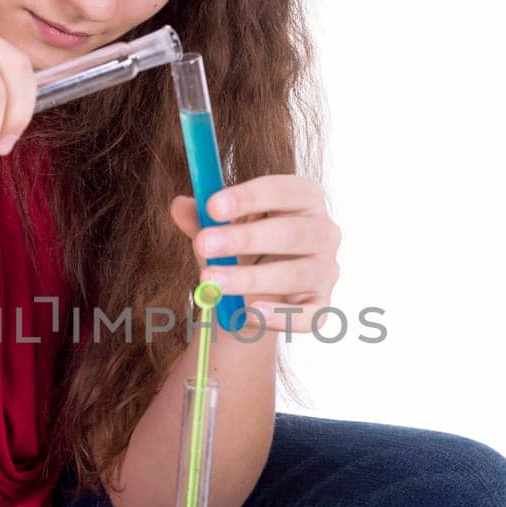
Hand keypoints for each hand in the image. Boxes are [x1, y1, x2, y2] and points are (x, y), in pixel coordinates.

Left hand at [169, 175, 341, 333]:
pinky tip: (250, 313)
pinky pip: (309, 315)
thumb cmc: (241, 249)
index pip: (284, 190)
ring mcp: (326, 271)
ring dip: (249, 278)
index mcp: (304, 198)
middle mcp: (325, 232)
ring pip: (295, 274)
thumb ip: (201, 217)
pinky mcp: (321, 306)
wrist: (251, 294)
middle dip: (245, 238)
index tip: (212, 206)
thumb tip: (178, 206)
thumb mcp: (219, 228)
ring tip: (209, 282)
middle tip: (203, 244)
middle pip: (292, 232)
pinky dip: (281, 316)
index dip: (249, 196)